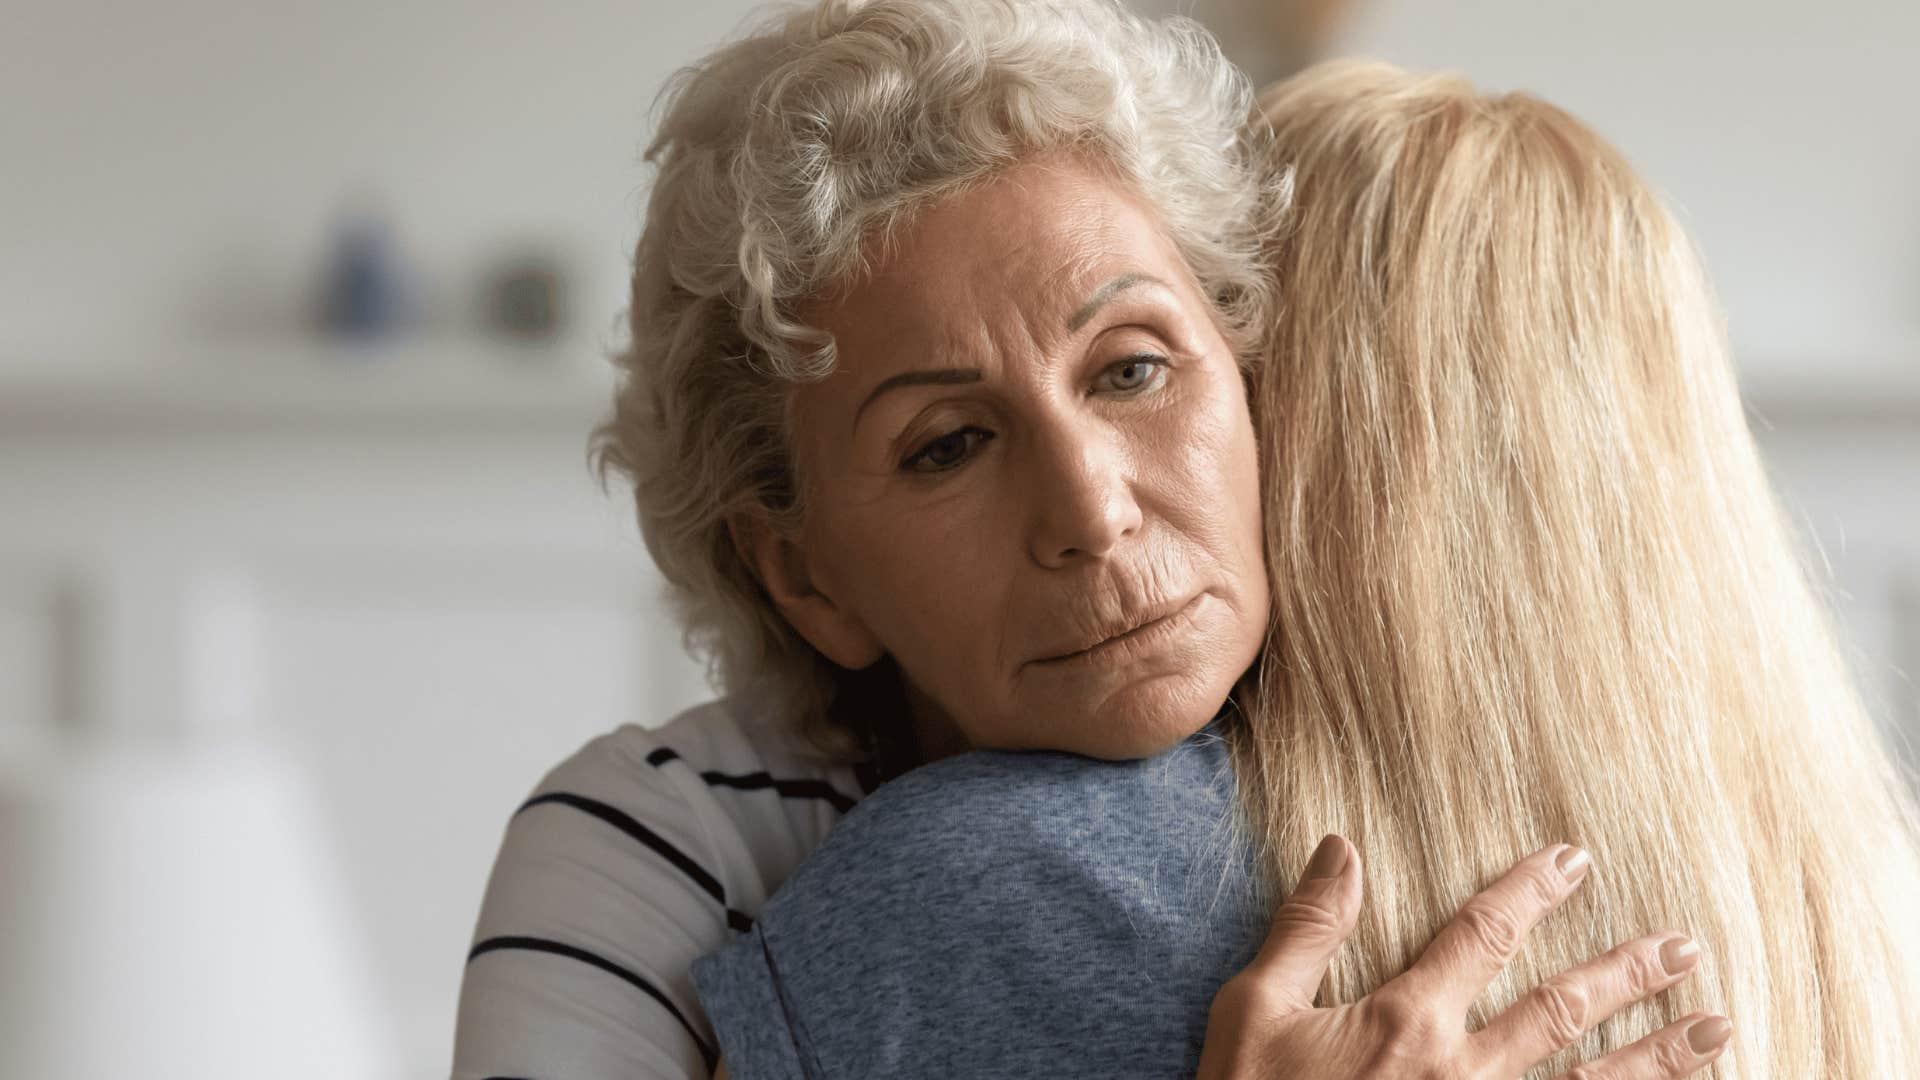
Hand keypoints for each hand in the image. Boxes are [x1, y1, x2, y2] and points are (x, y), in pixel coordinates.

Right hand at [1195, 836, 1731, 1078]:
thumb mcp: (1255, 1008)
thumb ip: (1309, 927)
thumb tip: (1341, 844)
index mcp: (1406, 1021)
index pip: (1481, 936)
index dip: (1530, 892)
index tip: (1576, 860)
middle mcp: (1461, 1072)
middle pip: (1563, 1012)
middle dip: (1628, 975)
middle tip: (1686, 948)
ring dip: (1659, 1058)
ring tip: (1716, 1030)